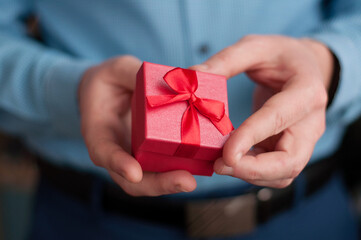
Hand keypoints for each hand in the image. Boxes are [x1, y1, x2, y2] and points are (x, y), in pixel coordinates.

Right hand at [79, 56, 195, 195]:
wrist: (107, 92)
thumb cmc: (108, 81)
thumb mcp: (115, 69)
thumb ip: (134, 73)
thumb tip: (164, 79)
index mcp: (98, 130)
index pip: (103, 151)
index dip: (118, 163)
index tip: (135, 173)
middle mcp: (115, 150)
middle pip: (130, 179)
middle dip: (157, 184)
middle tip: (186, 182)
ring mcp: (133, 155)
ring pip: (148, 179)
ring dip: (170, 183)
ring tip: (191, 181)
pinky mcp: (149, 154)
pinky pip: (161, 167)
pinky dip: (177, 170)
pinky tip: (198, 167)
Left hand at [191, 35, 332, 187]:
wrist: (303, 66)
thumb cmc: (280, 56)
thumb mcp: (255, 46)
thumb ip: (226, 60)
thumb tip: (191, 76)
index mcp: (306, 91)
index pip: (279, 118)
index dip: (252, 137)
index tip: (226, 154)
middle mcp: (310, 122)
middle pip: (290, 161)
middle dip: (253, 170)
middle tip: (219, 164)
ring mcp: (303, 140)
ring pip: (283, 173)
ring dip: (250, 174)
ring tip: (219, 162)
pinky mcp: (291, 149)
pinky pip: (274, 172)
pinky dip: (251, 172)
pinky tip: (230, 160)